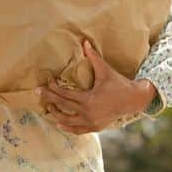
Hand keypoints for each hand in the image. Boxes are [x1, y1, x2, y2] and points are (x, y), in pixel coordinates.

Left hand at [35, 39, 155, 134]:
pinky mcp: (95, 127)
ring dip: (56, 115)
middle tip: (37, 92)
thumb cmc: (119, 83)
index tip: (47, 82)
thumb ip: (93, 57)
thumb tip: (84, 41)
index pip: (65, 94)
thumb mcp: (105, 70)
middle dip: (49, 99)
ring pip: (67, 121)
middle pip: (63, 106)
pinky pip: (77, 130)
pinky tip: (59, 123)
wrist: (134, 100)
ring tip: (48, 108)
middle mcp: (88, 113)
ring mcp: (91, 122)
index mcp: (89, 99)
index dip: (54, 88)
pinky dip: (68, 127)